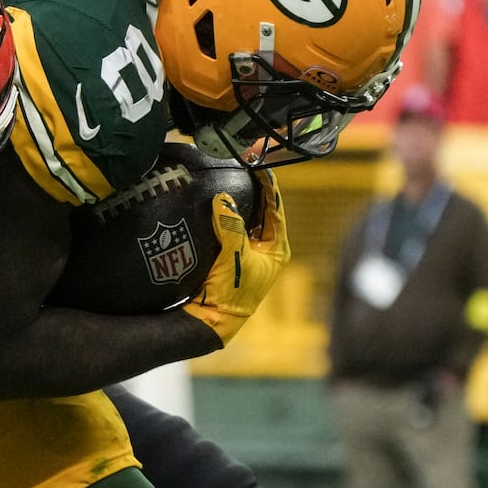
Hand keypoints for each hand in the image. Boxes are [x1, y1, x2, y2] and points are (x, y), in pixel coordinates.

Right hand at [181, 172, 288, 343]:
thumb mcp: (234, 258)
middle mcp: (266, 250)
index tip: (258, 167)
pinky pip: (231, 229)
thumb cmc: (231, 293)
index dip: (268, 187)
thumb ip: (231, 227)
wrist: (211, 320)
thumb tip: (224, 199)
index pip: (275, 210)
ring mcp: (249, 254)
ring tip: (229, 180)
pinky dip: (225, 216)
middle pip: (262, 212)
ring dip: (239, 203)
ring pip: (246, 220)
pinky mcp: (232, 257)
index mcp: (276, 249)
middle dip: (254, 191)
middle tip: (242, 169)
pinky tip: (214, 204)